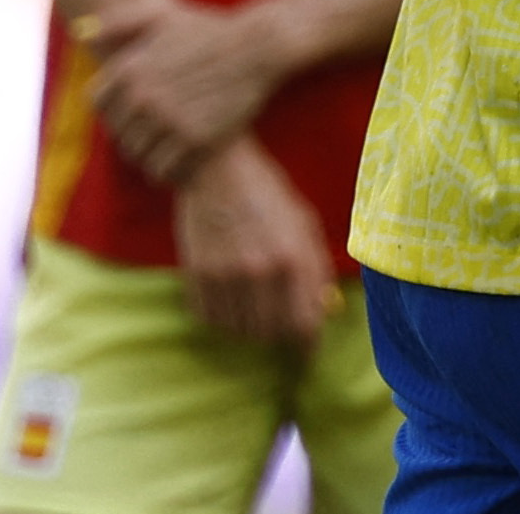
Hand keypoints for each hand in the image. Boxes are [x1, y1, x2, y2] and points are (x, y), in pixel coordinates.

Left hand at [83, 0, 284, 183]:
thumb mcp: (163, 15)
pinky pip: (162, 169)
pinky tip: (180, 161)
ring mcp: (169, 120)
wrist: (260, 46)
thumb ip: (119, 22)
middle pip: (118, 133)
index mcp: (130, 69)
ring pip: (137, 155)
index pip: (98, 104)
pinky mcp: (194, 139)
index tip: (131, 110)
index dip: (113, 109)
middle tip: (153, 133)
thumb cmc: (211, 29)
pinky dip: (166, 170)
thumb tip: (80, 33)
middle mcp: (144, 96)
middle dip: (132, 134)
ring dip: (147, 156)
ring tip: (165, 150)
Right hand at [173, 138, 334, 348]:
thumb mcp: (304, 224)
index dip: (307, 344)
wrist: (216, 168)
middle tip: (278, 322)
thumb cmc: (267, 193)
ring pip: (239, 330)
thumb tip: (323, 311)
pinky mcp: (197, 274)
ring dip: (249, 327)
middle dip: (278, 334)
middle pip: (270, 334)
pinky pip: (209, 319)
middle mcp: (260, 271)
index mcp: (293, 257)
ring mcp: (225, 275)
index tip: (306, 351)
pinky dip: (220, 318)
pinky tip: (229, 299)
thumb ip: (315, 269)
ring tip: (253, 306)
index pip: (303, 325)